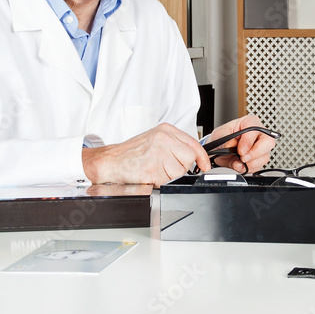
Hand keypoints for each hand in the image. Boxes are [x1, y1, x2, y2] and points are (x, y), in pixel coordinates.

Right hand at [82, 123, 208, 185]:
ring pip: (179, 172)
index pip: (193, 143)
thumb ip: (174, 145)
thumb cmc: (131, 153)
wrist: (110, 161)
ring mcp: (157, 152)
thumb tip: (194, 157)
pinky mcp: (152, 167)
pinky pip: (167, 181)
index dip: (201, 157)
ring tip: (155, 171)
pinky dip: (160, 183)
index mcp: (165, 130)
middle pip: (189, 158)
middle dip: (181, 168)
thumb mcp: (155, 140)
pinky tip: (150, 176)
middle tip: (166, 168)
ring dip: (169, 177)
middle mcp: (163, 138)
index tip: (204, 166)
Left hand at [208, 114, 275, 172]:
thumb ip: (225, 140)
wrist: (219, 149)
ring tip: (237, 163)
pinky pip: (259, 166)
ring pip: (265, 157)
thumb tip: (230, 146)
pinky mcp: (259, 159)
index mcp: (249, 122)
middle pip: (268, 142)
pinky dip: (248, 168)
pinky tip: (240, 165)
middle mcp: (258, 134)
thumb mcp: (219, 135)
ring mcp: (261, 147)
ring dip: (250, 164)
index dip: (248, 141)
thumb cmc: (222, 138)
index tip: (240, 151)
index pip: (255, 129)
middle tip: (243, 158)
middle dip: (255, 153)